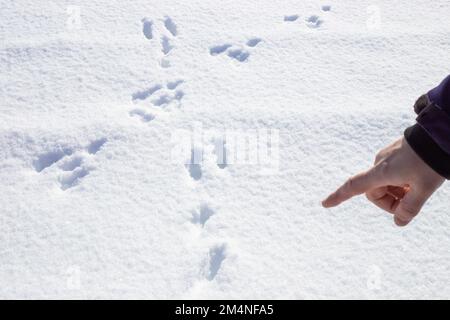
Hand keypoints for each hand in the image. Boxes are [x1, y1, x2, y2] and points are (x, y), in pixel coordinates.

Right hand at [322, 137, 444, 225]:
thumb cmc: (430, 161)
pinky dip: (403, 181)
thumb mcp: (423, 189)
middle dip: (391, 201)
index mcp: (381, 173)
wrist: (441, 134)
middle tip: (412, 204)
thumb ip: (410, 208)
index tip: (325, 204)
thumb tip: (399, 222)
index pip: (354, 187)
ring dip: (399, 191)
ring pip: (387, 182)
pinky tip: (419, 178)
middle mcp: (380, 164)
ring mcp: (388, 157)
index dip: (339, 196)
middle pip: (376, 191)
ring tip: (419, 189)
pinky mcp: (396, 152)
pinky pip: (394, 172)